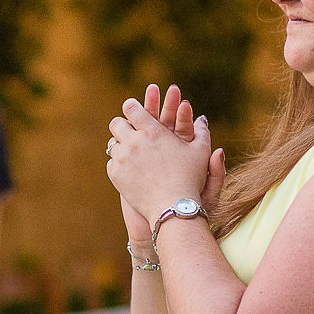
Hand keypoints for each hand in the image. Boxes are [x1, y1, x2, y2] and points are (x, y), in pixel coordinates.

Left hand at [107, 96, 211, 225]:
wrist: (172, 207)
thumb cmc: (190, 178)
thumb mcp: (200, 153)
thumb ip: (201, 132)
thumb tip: (201, 118)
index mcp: (152, 131)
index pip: (132, 108)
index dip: (132, 107)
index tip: (134, 110)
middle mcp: (134, 142)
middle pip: (116, 123)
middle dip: (123, 125)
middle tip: (130, 130)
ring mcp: (123, 158)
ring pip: (112, 143)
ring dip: (121, 144)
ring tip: (130, 150)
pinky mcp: (116, 174)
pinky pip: (111, 162)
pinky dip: (118, 162)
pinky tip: (128, 166)